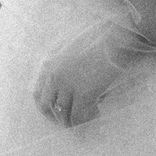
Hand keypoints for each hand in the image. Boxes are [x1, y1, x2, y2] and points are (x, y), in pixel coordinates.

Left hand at [31, 27, 153, 127]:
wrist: (117, 35)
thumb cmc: (100, 37)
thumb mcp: (73, 49)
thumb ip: (66, 67)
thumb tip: (73, 86)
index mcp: (49, 63)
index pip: (38, 93)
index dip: (47, 106)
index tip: (58, 111)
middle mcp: (54, 76)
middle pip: (46, 107)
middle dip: (57, 117)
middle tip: (71, 121)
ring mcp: (68, 85)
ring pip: (62, 115)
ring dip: (73, 121)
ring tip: (87, 117)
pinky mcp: (84, 93)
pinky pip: (79, 117)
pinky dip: (87, 120)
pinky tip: (98, 112)